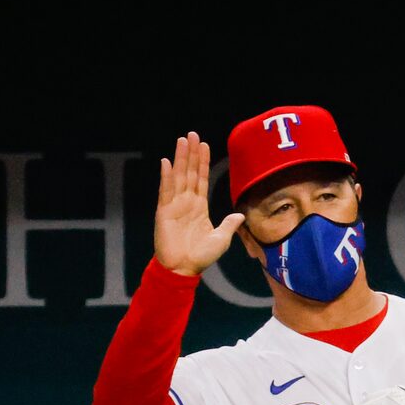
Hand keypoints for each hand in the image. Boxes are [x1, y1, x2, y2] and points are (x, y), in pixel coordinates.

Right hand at [153, 131, 242, 276]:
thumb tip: (241, 215)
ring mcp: (174, 205)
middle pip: (190, 172)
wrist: (183, 269)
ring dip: (180, 158)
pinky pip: (165, 191)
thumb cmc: (201, 256)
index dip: (203, 162)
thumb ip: (229, 224)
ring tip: (181, 141)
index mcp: (199, 206)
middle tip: (192, 134)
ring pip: (178, 176)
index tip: (204, 145)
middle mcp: (186, 202)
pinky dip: (166, 176)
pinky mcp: (164, 212)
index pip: (202, 179)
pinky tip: (167, 162)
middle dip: (191, 153)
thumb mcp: (221, 239)